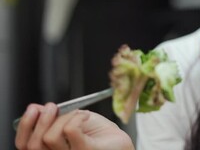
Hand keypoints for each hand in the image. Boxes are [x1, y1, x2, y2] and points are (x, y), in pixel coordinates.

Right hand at [15, 103, 133, 149]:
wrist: (120, 142)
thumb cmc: (99, 135)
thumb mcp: (73, 121)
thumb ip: (54, 117)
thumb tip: (36, 108)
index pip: (24, 146)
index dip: (25, 126)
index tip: (33, 108)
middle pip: (34, 144)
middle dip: (42, 119)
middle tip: (54, 106)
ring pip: (50, 137)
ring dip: (64, 117)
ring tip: (79, 114)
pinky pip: (70, 131)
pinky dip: (77, 117)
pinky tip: (86, 116)